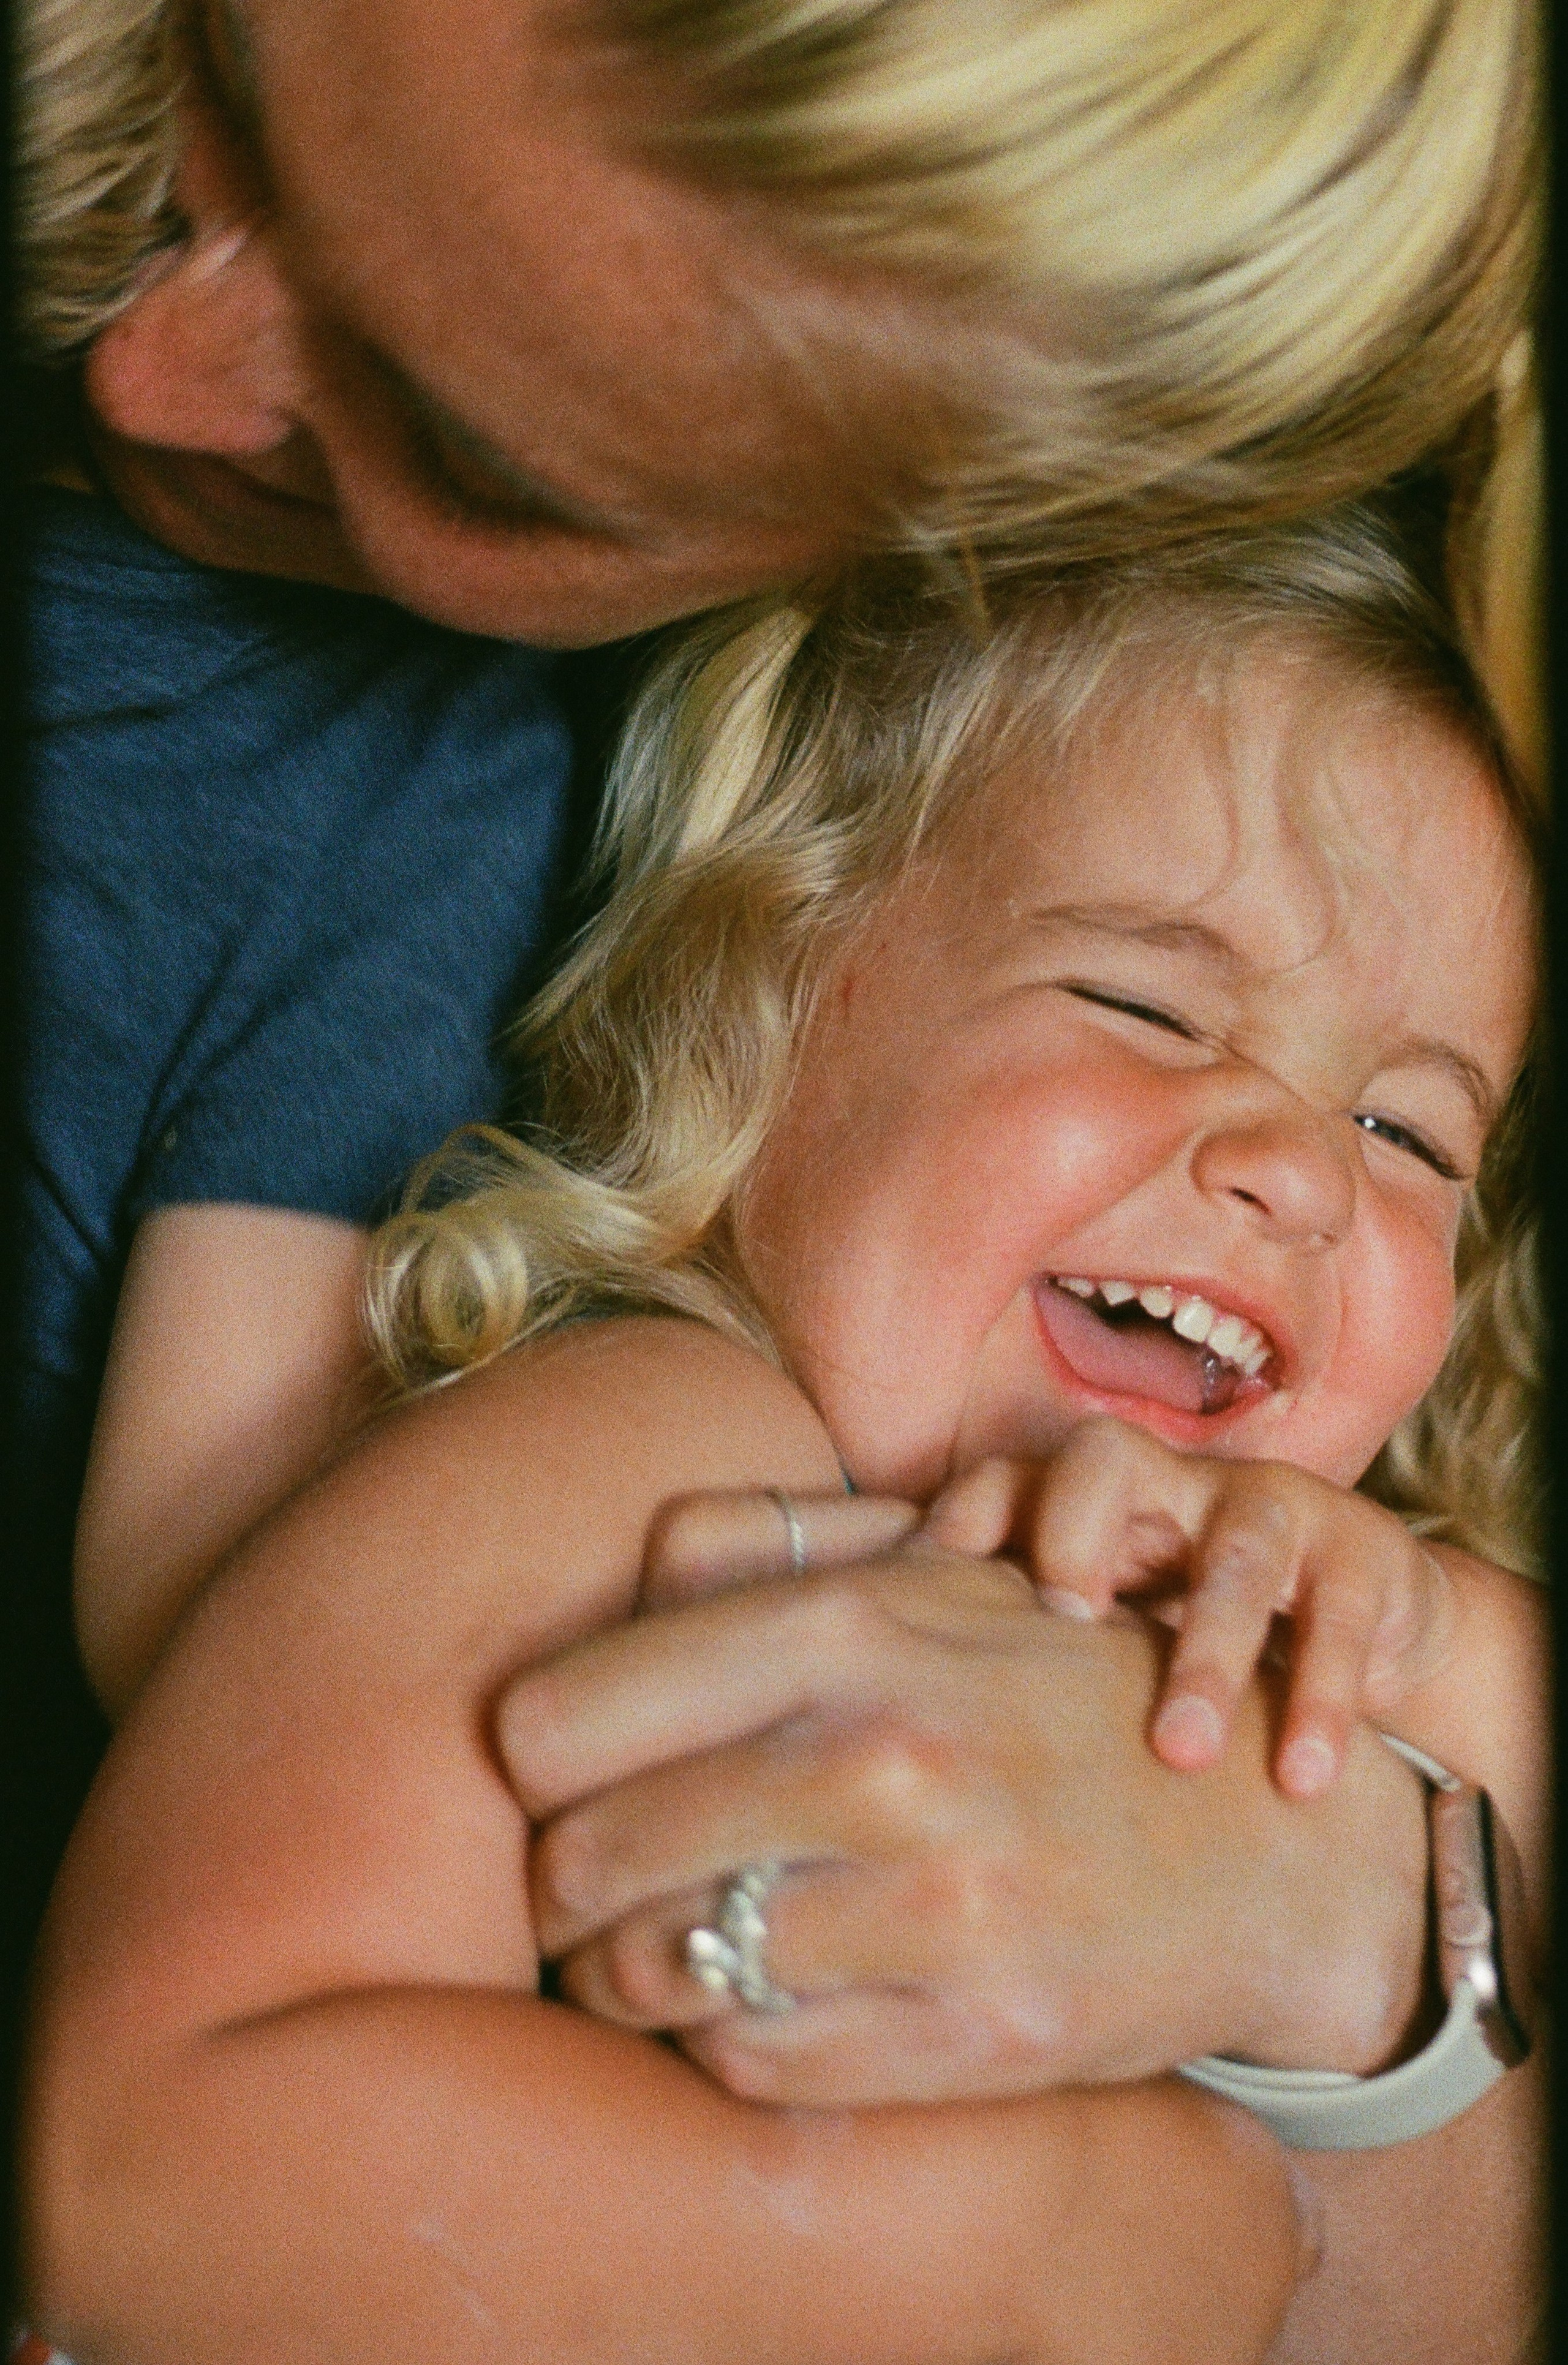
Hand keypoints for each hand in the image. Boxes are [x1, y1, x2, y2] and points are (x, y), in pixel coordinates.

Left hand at [499, 1530, 1428, 2108]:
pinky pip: (750, 2061)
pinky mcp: (977, 2037)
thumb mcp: (929, 1575)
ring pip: (655, 1972)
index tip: (558, 1776)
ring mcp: (939, 1907)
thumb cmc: (1052, 1694)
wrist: (1261, 1841)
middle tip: (585, 1881)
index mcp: (854, 1625)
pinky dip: (717, 2036)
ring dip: (626, 1969)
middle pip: (586, 1855)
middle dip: (563, 1879)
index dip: (532, 1760)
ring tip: (651, 1943)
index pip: (561, 1717)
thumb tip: (621, 1577)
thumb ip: (763, 1553)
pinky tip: (748, 1993)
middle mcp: (889, 1760)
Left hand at [922, 1419, 1455, 1796]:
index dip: (963, 1530)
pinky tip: (1301, 1779)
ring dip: (1206, 1656)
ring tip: (1180, 1753)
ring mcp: (1268, 1509)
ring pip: (1232, 1553)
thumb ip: (1010, 1668)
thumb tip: (875, 1757)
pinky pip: (1341, 1613)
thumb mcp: (1099, 1647)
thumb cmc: (1188, 1643)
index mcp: (1087, 1502)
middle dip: (1074, 1541)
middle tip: (1061, 1635)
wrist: (1366, 1627)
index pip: (1004, 1481)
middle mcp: (1169, 1485)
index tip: (925, 1621)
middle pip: (1102, 1463)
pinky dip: (1321, 1697)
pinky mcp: (1361, 1555)